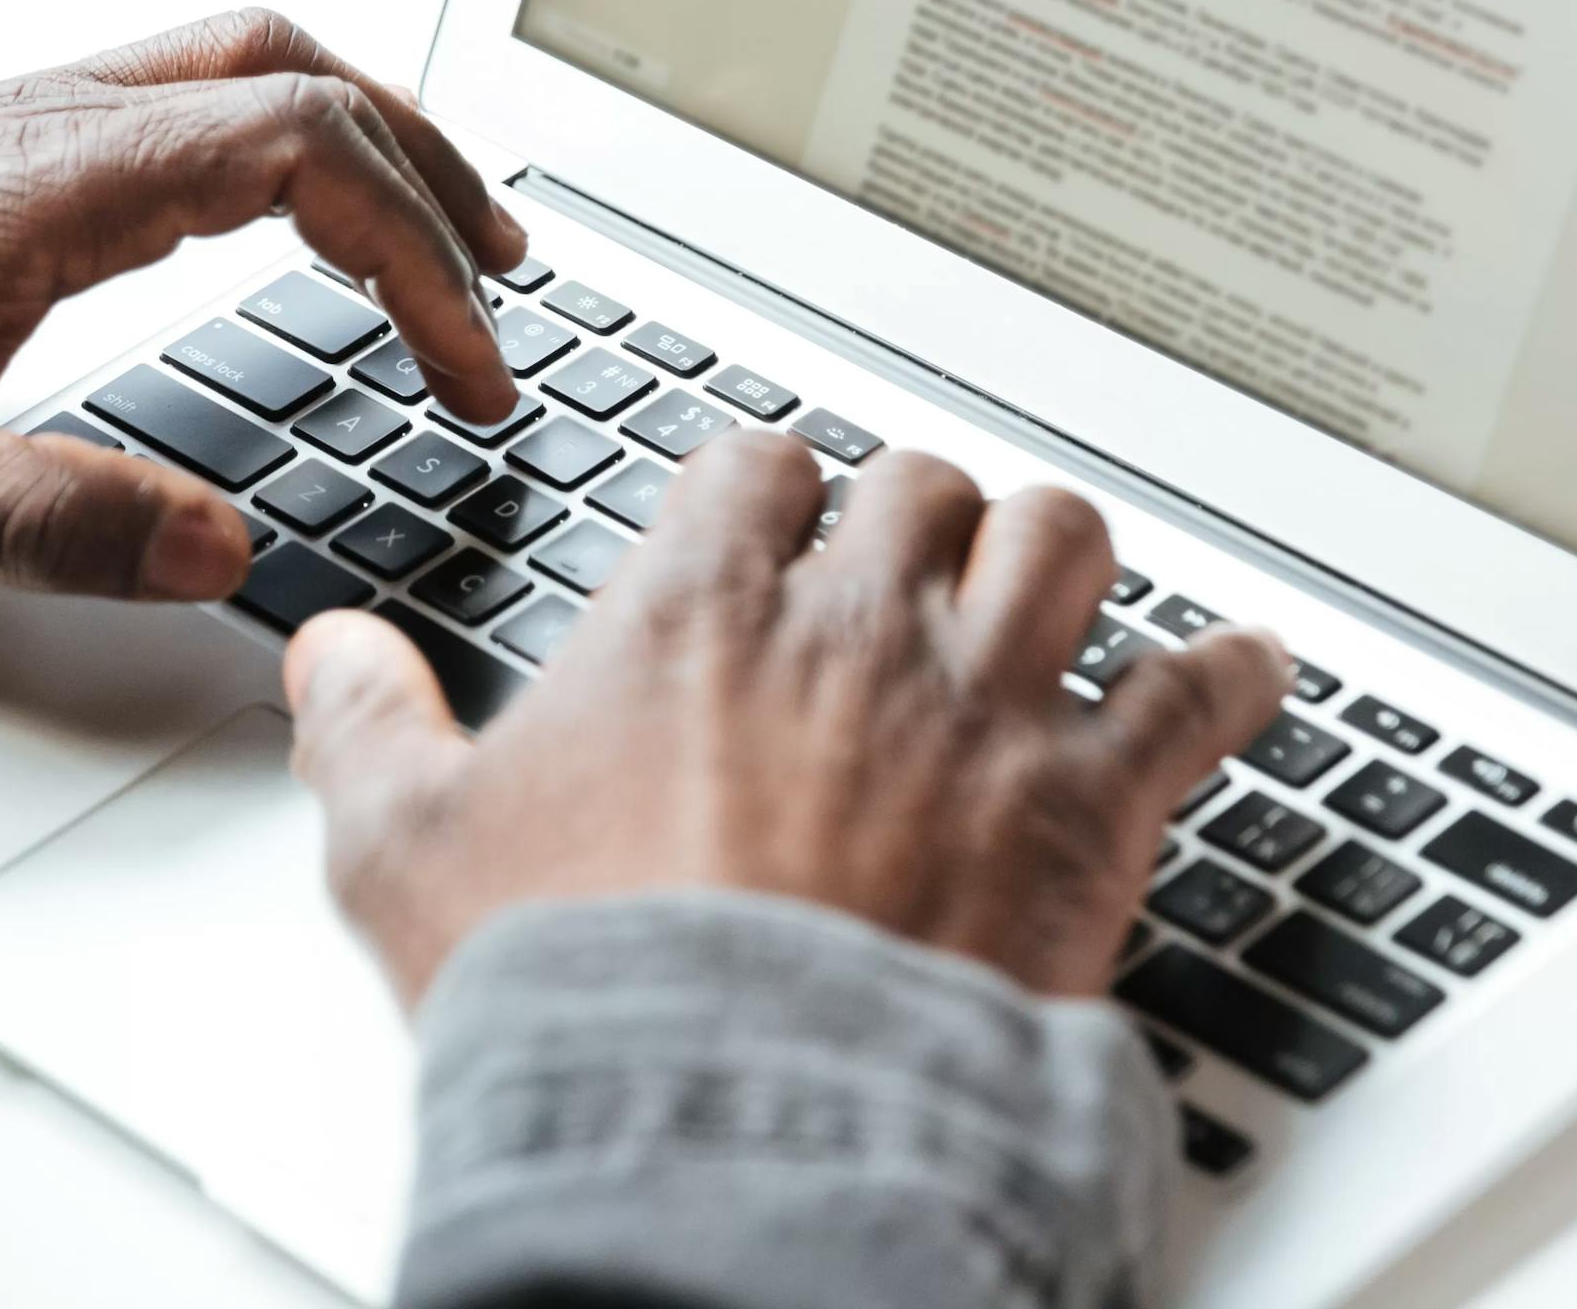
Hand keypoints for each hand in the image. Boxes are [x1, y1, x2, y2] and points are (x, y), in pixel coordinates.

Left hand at [0, 8, 525, 600]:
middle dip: (426, 164)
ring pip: (236, 64)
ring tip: (433, 238)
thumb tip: (218, 550)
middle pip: (295, 67)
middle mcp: (40, 118)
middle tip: (505, 275)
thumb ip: (46, 520)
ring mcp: (8, 124)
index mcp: (42, 176)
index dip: (418, 252)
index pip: (301, 149)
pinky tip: (277, 227)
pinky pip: (173, 101)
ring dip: (356, 136)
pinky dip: (274, 144)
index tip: (465, 367)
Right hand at [285, 432, 1291, 1005]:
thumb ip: (366, 731)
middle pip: (920, 485)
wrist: (733, 1111)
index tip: (773, 518)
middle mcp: (852, 625)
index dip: (768, 486)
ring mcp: (984, 704)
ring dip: (1059, 559)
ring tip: (1055, 586)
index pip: (753, 464)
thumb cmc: (583, 988)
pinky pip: (1198, 696)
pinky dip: (1232, 679)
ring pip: (1062, 541)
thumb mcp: (405, 852)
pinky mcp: (1090, 803)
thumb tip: (330, 658)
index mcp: (697, 610)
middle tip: (911, 565)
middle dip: (917, 518)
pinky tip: (1246, 673)